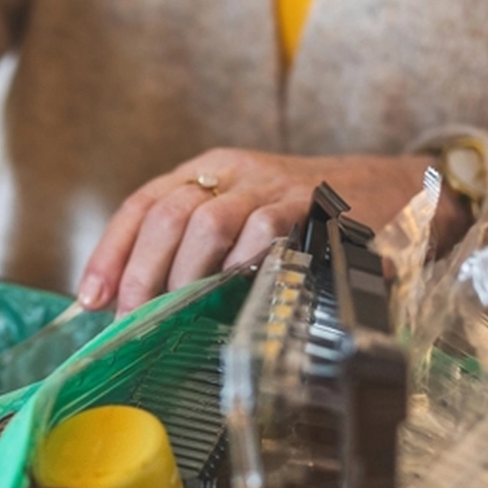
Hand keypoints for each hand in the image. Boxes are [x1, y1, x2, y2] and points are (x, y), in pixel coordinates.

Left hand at [78, 149, 466, 312]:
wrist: (397, 190)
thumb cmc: (309, 218)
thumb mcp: (246, 218)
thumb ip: (198, 251)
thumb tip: (136, 307)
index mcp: (209, 171)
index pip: (143, 203)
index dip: (110, 251)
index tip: (91, 298)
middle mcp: (233, 172)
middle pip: (166, 213)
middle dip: (140, 271)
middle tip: (133, 316)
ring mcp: (272, 185)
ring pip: (206, 220)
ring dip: (185, 273)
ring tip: (178, 310)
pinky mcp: (311, 204)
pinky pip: (263, 228)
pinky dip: (241, 263)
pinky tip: (234, 290)